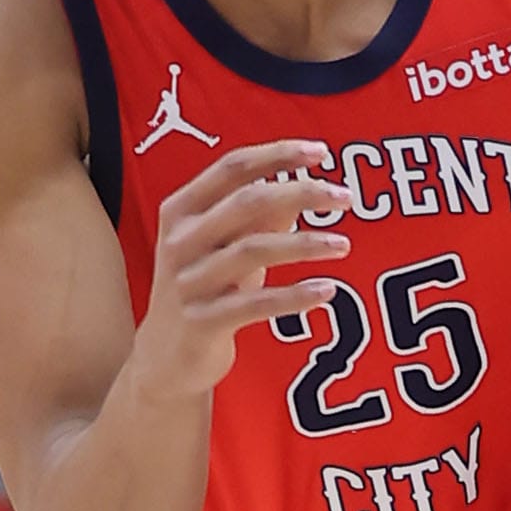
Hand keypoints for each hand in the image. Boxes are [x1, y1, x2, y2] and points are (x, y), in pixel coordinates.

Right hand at [128, 140, 353, 404]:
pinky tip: (327, 290)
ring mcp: (188, 282)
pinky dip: (295, 295)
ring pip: (253, 250)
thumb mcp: (226, 246)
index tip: (321, 152)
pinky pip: (257, 304)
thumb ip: (259, 216)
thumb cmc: (204, 289)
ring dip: (304, 243)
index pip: (233, 168)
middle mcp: (179, 241)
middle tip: (345, 196)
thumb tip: (307, 184)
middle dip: (301, 192)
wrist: (165, 358)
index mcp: (181, 211)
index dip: (277, 155)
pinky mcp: (203, 322)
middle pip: (247, 202)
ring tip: (343, 244)